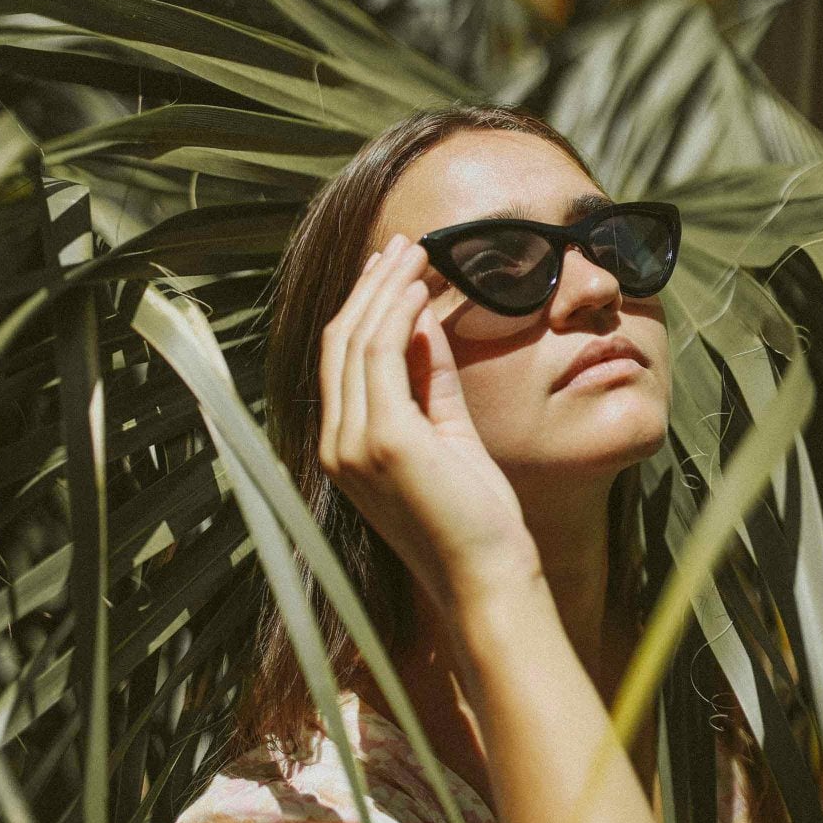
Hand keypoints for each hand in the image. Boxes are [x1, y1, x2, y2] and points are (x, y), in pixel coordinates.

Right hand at [318, 233, 540, 618]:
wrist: (485, 575)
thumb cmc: (472, 515)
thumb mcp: (446, 435)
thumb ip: (431, 382)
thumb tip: (425, 324)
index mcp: (345, 448)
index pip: (341, 361)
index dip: (362, 309)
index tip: (389, 271)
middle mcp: (337, 445)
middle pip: (341, 342)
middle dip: (372, 287)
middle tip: (404, 247)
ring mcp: (354, 444)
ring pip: (358, 341)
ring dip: (387, 290)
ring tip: (417, 254)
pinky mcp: (385, 441)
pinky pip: (385, 356)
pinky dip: (400, 315)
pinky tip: (421, 290)